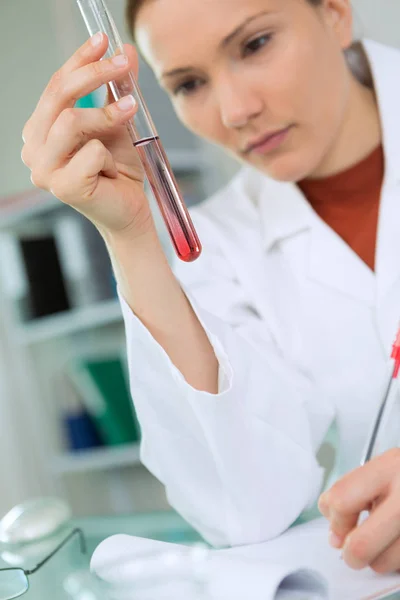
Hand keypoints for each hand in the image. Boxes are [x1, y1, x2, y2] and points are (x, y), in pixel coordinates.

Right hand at [21, 33, 153, 236]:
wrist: (130, 210)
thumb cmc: (119, 170)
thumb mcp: (118, 122)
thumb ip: (117, 89)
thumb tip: (124, 50)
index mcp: (40, 131)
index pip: (55, 87)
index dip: (78, 60)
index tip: (103, 40)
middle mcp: (34, 149)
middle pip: (58, 97)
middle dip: (93, 74)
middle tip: (122, 64)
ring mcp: (44, 170)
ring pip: (71, 121)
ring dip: (106, 117)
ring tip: (128, 118)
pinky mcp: (62, 187)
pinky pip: (91, 152)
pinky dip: (110, 156)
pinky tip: (111, 170)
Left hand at [318, 448, 399, 573]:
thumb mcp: (386, 468)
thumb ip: (355, 493)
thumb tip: (336, 536)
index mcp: (390, 468)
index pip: (342, 500)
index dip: (335, 519)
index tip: (339, 526)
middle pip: (362, 544)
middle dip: (352, 553)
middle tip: (353, 551)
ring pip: (384, 563)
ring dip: (380, 559)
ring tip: (388, 540)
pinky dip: (398, 561)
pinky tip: (399, 541)